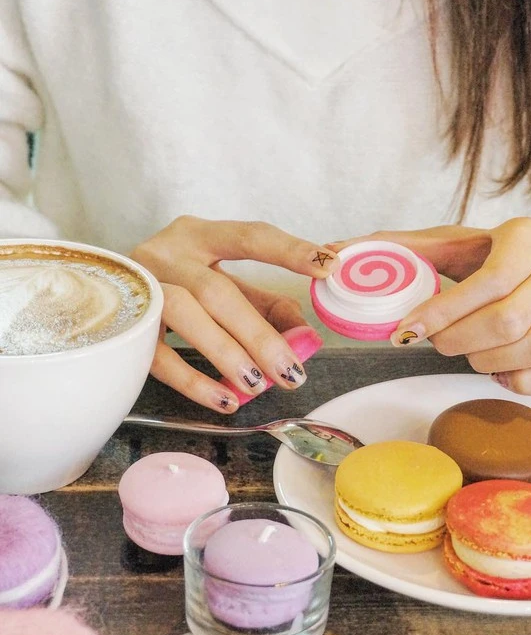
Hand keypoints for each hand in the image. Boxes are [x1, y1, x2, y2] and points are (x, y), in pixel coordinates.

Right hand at [132, 216, 337, 411]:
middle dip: (259, 334)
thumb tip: (305, 335)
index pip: (249, 236)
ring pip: (185, 314)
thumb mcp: (224, 287)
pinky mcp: (124, 324)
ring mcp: (141, 286)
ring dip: (225, 352)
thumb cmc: (179, 288)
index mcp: (199, 235)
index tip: (327, 265)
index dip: (288, 250)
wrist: (99, 294)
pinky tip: (224, 399)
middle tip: (291, 371)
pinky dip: (193, 380)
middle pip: (216, 290)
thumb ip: (266, 306)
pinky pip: (158, 354)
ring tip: (258, 384)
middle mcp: (167, 253)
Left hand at [331, 218, 530, 394]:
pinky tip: (498, 369)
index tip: (407, 329)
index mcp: (528, 237)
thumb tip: (331, 254)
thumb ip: (398, 247)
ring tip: (465, 350)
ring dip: (486, 360)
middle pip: (509, 319)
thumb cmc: (489, 260)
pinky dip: (521, 379)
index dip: (445, 310)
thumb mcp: (450, 244)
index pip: (492, 279)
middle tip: (433, 341)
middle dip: (458, 339)